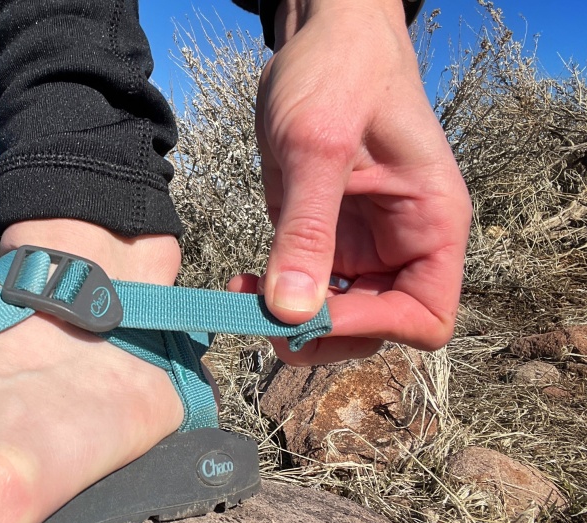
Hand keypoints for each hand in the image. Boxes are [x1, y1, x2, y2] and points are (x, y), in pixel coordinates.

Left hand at [228, 0, 471, 364]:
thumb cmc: (341, 73)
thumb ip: (307, 230)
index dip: (372, 328)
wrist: (322, 36)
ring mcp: (360, 245)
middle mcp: (401, 245)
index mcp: (430, 225)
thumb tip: (292, 311)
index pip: (425, 317)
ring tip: (244, 295)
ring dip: (292, 322)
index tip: (312, 313)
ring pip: (337, 318)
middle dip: (322, 333)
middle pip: (377, 329)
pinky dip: (274, 298)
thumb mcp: (318, 148)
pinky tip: (243, 281)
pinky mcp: (321, 237)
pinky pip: (304, 290)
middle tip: (262, 315)